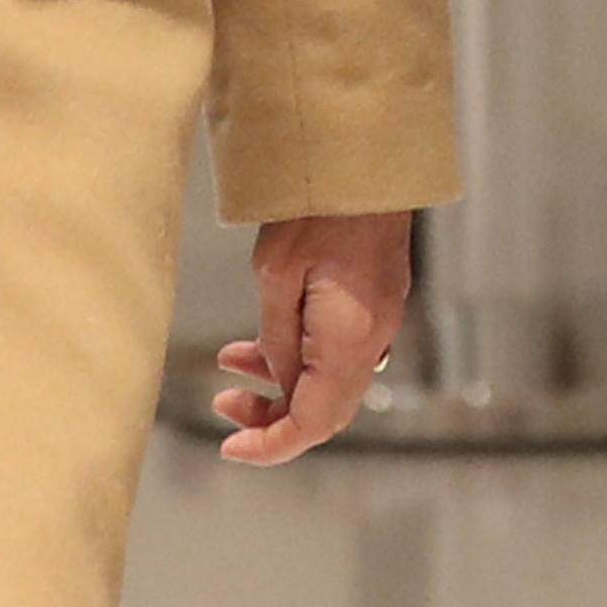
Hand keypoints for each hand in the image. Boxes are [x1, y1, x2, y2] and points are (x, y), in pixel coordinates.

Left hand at [212, 211, 414, 463]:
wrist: (362, 158)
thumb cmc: (316, 205)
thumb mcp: (275, 275)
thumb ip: (278, 341)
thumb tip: (281, 386)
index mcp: (349, 339)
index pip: (313, 421)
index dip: (271, 445)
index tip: (231, 448)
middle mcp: (374, 339)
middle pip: (326, 411)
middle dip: (273, 418)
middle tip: (225, 406)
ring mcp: (380, 321)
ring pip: (331, 382)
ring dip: (282, 385)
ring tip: (231, 368)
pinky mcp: (376, 303)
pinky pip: (338, 352)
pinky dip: (300, 359)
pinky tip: (262, 342)